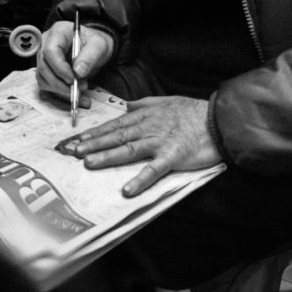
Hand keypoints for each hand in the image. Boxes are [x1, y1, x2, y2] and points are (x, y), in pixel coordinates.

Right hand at [37, 19, 114, 102]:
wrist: (95, 49)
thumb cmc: (94, 43)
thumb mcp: (99, 45)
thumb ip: (89, 56)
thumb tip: (78, 72)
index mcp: (58, 32)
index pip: (50, 51)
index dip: (59, 67)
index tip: (72, 79)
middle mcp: (46, 45)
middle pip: (44, 67)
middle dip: (61, 83)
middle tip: (79, 90)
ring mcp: (44, 59)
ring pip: (44, 80)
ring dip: (61, 91)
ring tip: (81, 95)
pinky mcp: (46, 73)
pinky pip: (48, 87)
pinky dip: (61, 95)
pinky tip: (75, 98)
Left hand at [73, 95, 219, 196]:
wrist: (219, 120)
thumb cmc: (195, 112)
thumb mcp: (167, 101)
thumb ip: (145, 103)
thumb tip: (127, 106)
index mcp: (147, 115)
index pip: (115, 125)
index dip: (95, 132)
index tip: (76, 140)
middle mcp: (150, 127)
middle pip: (116, 136)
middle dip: (93, 143)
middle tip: (72, 151)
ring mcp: (160, 141)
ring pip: (129, 149)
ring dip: (107, 156)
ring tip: (88, 163)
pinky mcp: (173, 156)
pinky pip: (154, 169)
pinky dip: (140, 180)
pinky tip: (127, 190)